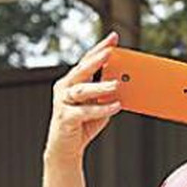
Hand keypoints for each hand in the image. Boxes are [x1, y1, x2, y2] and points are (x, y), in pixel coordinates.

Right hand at [44, 32, 121, 162]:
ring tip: (117, 84)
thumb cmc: (83, 123)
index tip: (114, 37)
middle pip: (82, 70)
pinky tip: (116, 106)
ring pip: (82, 90)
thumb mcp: (97, 104)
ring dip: (100, 86)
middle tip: (111, 52)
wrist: (65, 148)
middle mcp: (65, 88)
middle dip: (97, 59)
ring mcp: (63, 102)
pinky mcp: (65, 118)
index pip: (86, 60)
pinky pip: (85, 111)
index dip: (99, 48)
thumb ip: (106, 92)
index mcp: (73, 81)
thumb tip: (123, 81)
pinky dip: (101, 109)